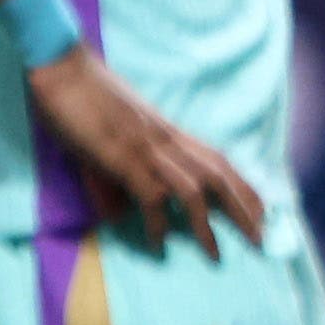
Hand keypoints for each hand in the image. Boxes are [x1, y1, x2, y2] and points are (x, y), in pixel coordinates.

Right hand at [27, 47, 267, 256]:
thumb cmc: (83, 102)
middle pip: (218, 175)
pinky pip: (151, 194)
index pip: (218, 160)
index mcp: (169, 133)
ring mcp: (147, 147)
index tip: (262, 211)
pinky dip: (158, 221)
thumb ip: (117, 178)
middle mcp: (167, 139)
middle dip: (242, 208)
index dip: (243, 186)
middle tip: (260, 240)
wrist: (62, 71)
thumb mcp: (110, 142)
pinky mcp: (122, 156)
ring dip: (207, 223)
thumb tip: (120, 214)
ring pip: (193, 187)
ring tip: (216, 253)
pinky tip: (158, 243)